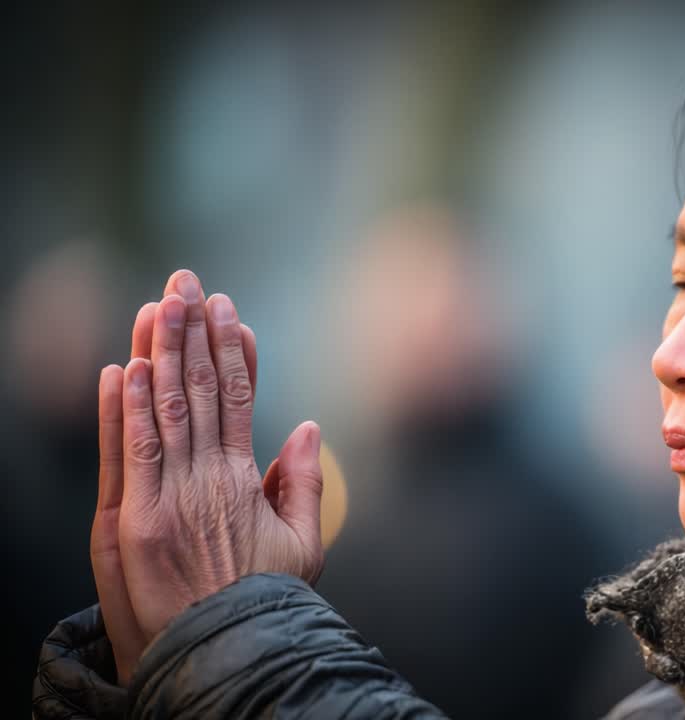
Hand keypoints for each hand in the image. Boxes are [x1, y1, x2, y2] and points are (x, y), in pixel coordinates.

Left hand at [92, 270, 322, 681]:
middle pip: (198, 391)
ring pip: (162, 411)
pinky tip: (122, 369)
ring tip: (156, 305)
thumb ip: (302, 483)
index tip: (231, 312)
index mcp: (245, 481)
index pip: (239, 399)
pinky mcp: (132, 523)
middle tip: (186, 283)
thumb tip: (309, 427)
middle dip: (191, 333)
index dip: (233, 351)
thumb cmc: (265, 603)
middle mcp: (207, 480)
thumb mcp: (303, 545)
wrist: (223, 654)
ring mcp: (167, 498)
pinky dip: (123, 410)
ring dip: (157, 354)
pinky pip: (128, 454)